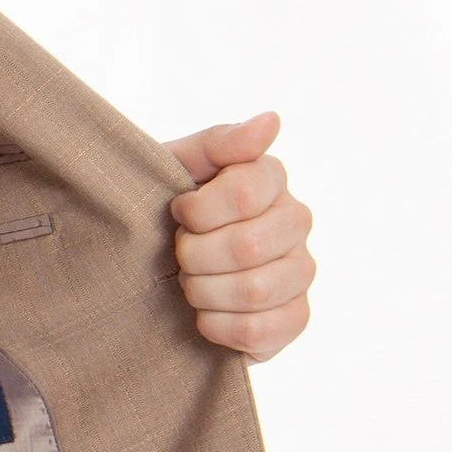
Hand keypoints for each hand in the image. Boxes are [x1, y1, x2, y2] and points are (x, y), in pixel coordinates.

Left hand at [164, 110, 314, 364]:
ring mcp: (300, 272)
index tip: (178, 214)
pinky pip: (261, 330)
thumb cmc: (164, 212)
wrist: (151, 269)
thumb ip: (218, 144)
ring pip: (255, 290)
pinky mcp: (294, 318)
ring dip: (204, 292)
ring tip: (189, 285)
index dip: (198, 211)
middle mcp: (296, 222)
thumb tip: (271, 121)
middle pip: (248, 246)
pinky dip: (219, 326)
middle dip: (195, 256)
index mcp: (270, 179)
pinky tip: (205, 315)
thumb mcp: (175, 167)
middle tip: (179, 256)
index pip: (244, 192)